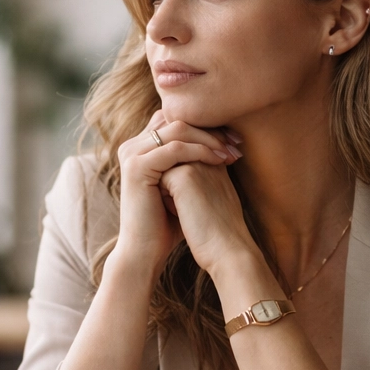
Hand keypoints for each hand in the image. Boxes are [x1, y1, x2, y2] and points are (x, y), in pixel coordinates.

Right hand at [113, 110, 240, 278]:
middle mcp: (132, 146)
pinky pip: (175, 148)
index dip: (206, 126)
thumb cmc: (166, 223)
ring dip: (210, 139)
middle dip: (211, 129)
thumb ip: (192, 162)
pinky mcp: (137, 166)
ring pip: (178, 129)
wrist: (145, 250)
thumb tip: (223, 146)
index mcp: (140, 147)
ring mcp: (131, 154)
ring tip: (231, 152)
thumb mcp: (181, 185)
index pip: (176, 121)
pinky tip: (219, 160)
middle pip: (177, 119)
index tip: (234, 139)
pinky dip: (200, 151)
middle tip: (237, 142)